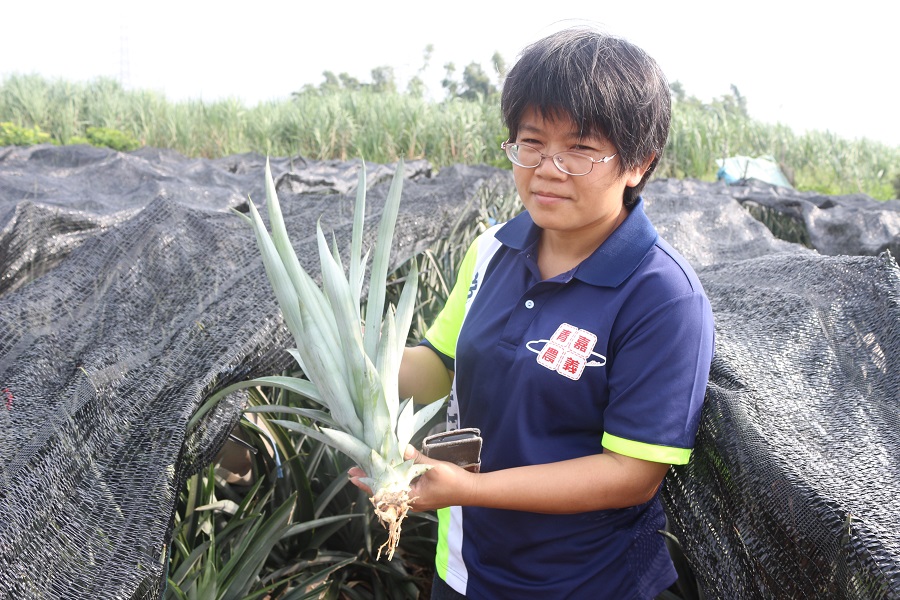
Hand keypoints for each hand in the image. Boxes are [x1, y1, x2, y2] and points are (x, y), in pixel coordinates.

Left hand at [347, 445, 477, 511]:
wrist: (470, 490)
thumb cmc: (453, 481)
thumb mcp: (434, 467)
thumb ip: (415, 459)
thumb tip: (399, 448)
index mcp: (411, 498)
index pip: (383, 492)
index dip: (367, 483)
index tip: (353, 475)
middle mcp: (410, 502)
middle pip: (384, 492)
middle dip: (369, 480)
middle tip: (352, 469)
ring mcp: (415, 499)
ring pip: (391, 490)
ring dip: (379, 479)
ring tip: (365, 469)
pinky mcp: (420, 494)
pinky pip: (400, 488)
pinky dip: (391, 479)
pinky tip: (387, 471)